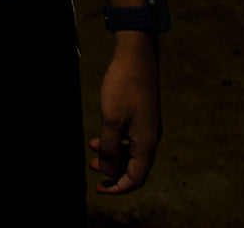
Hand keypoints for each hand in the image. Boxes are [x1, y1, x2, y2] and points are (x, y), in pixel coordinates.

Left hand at [89, 33, 161, 194]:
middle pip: (134, 167)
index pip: (135, 178)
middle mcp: (151, 138)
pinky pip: (131, 136)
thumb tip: (108, 170)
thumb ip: (109, 148)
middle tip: (93, 168)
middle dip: (113, 171)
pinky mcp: (143, 114)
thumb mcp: (111, 120)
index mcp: (146, 144)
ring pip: (131, 151)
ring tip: (92, 150)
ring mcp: (148, 125)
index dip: (117, 188)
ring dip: (113, 154)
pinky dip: (116, 140)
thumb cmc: (124, 86)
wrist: (137, 56)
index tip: (100, 188)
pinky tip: (102, 132)